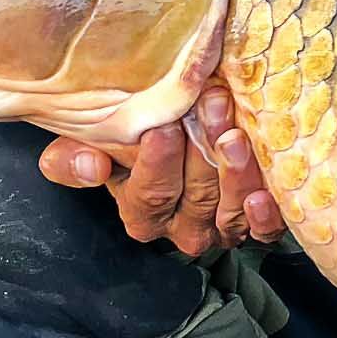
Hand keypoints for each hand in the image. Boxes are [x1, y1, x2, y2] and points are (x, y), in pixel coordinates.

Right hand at [38, 83, 284, 256]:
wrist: (185, 129)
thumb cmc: (137, 134)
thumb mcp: (93, 142)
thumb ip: (72, 157)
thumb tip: (89, 165)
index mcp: (142, 214)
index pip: (150, 195)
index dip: (156, 165)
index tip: (162, 130)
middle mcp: (183, 227)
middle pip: (196, 198)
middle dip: (203, 153)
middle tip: (212, 106)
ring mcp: (222, 227)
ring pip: (229, 212)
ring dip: (234, 174)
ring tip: (235, 136)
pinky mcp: (257, 224)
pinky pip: (264, 231)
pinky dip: (264, 216)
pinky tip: (261, 195)